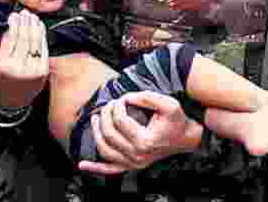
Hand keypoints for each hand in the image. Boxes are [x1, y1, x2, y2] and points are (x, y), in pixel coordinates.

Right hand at [0, 10, 49, 84]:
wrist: (10, 103)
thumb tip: (6, 25)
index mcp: (2, 67)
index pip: (9, 39)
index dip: (12, 24)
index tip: (13, 15)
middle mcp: (18, 69)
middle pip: (23, 38)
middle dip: (24, 22)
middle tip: (23, 12)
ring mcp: (32, 71)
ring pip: (34, 42)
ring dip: (34, 26)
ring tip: (31, 16)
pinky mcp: (42, 72)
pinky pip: (43, 49)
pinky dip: (42, 36)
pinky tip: (40, 27)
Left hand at [78, 91, 200, 175]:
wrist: (185, 139)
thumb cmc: (177, 122)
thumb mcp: (168, 104)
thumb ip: (147, 97)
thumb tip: (126, 98)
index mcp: (144, 141)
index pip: (120, 120)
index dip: (118, 105)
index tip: (122, 98)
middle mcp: (137, 156)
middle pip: (109, 133)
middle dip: (106, 114)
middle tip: (109, 104)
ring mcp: (133, 163)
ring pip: (105, 150)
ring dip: (96, 133)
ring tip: (96, 118)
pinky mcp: (131, 167)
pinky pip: (110, 170)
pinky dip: (95, 168)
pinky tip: (82, 165)